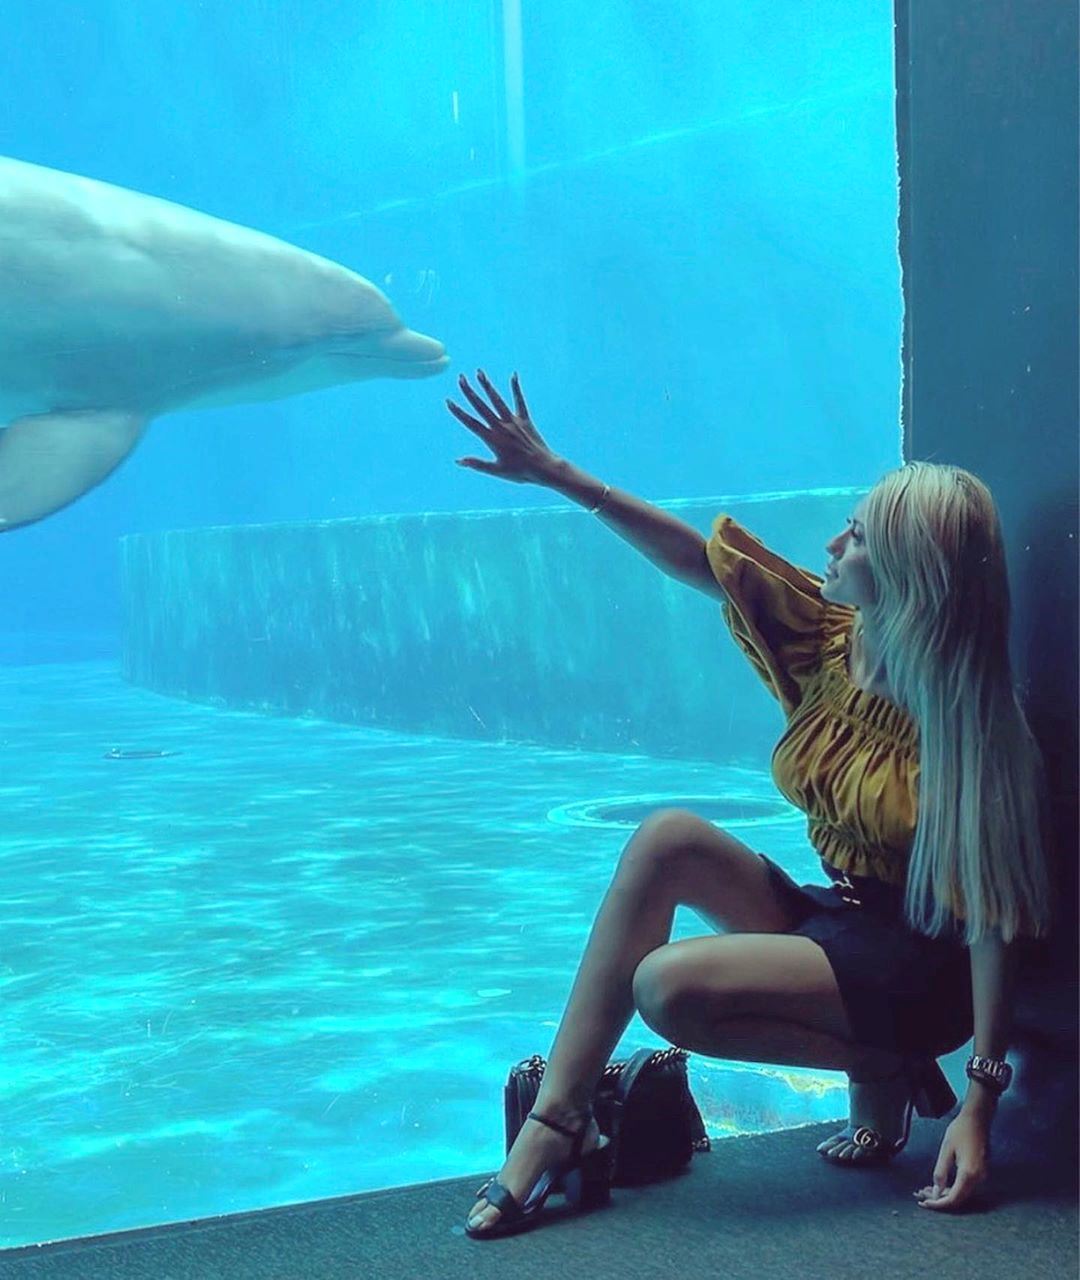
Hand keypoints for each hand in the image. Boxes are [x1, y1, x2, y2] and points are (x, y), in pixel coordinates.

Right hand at [446, 370, 560, 485]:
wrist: (544, 467)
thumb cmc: (520, 472)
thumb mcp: (497, 470)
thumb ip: (477, 464)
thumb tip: (458, 461)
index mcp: (492, 439)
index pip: (471, 423)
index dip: (459, 412)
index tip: (448, 400)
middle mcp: (501, 427)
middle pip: (482, 406)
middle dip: (470, 391)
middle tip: (461, 377)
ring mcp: (514, 422)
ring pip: (498, 400)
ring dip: (488, 386)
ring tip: (479, 372)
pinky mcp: (525, 420)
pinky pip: (520, 401)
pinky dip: (516, 388)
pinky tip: (514, 375)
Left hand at [914, 1111, 990, 1211]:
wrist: (977, 1119)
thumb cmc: (960, 1131)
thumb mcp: (946, 1150)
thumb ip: (941, 1173)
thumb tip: (936, 1192)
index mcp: (969, 1175)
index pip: (953, 1199)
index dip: (938, 1204)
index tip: (924, 1203)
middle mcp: (978, 1179)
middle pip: (957, 1198)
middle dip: (938, 1199)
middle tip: (920, 1195)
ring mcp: (980, 1177)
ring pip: (960, 1193)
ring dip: (943, 1193)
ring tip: (925, 1189)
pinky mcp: (979, 1172)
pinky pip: (964, 1186)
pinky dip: (951, 1187)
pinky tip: (939, 1183)